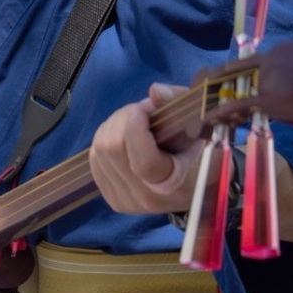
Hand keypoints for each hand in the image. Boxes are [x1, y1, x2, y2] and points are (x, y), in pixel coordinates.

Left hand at [89, 83, 203, 213]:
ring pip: (100, 151)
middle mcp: (149, 198)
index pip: (144, 163)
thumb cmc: (198, 151)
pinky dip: (105, 139)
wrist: (192, 187)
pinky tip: (123, 136)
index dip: (136, 131)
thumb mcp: (198, 123)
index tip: (142, 110)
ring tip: (134, 122)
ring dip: (113, 126)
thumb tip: (154, 91)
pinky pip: (94, 159)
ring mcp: (127, 202)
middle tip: (141, 110)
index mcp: (176, 184)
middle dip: (123, 118)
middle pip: (114, 151)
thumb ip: (180, 102)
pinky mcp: (113, 199)